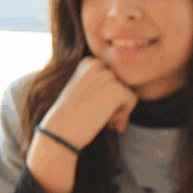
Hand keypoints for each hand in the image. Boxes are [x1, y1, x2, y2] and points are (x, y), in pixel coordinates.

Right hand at [26, 58, 137, 192]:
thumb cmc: (71, 114)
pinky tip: (107, 119)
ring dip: (119, 107)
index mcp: (89, 62)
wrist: (59, 130)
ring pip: (128, 91)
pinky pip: (133, 100)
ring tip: (101, 116)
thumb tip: (128, 87)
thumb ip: (102, 82)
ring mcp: (108, 76)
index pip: (112, 74)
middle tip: (99, 113)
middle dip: (115, 99)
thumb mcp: (84, 89)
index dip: (108, 92)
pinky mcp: (117, 89)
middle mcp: (98, 64)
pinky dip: (124, 113)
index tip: (94, 103)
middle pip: (122, 82)